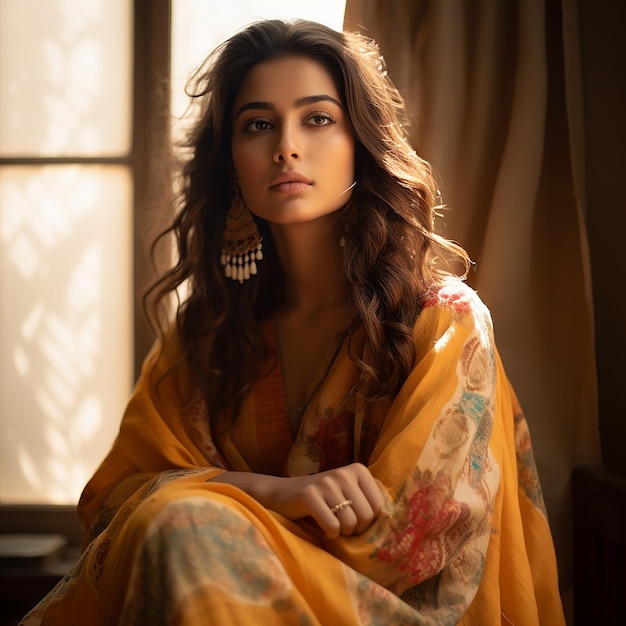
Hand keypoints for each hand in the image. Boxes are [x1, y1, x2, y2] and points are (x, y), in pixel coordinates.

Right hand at [210, 463, 384, 539]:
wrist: (284, 495)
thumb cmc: (324, 500)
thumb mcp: (349, 493)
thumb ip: (368, 501)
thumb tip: (395, 524)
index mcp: (358, 470)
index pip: (379, 508)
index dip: (368, 521)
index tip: (354, 518)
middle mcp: (343, 472)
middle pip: (365, 517)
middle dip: (354, 529)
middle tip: (340, 522)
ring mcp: (326, 482)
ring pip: (349, 524)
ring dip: (341, 532)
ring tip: (331, 522)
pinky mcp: (309, 495)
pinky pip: (332, 527)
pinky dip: (328, 534)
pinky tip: (321, 525)